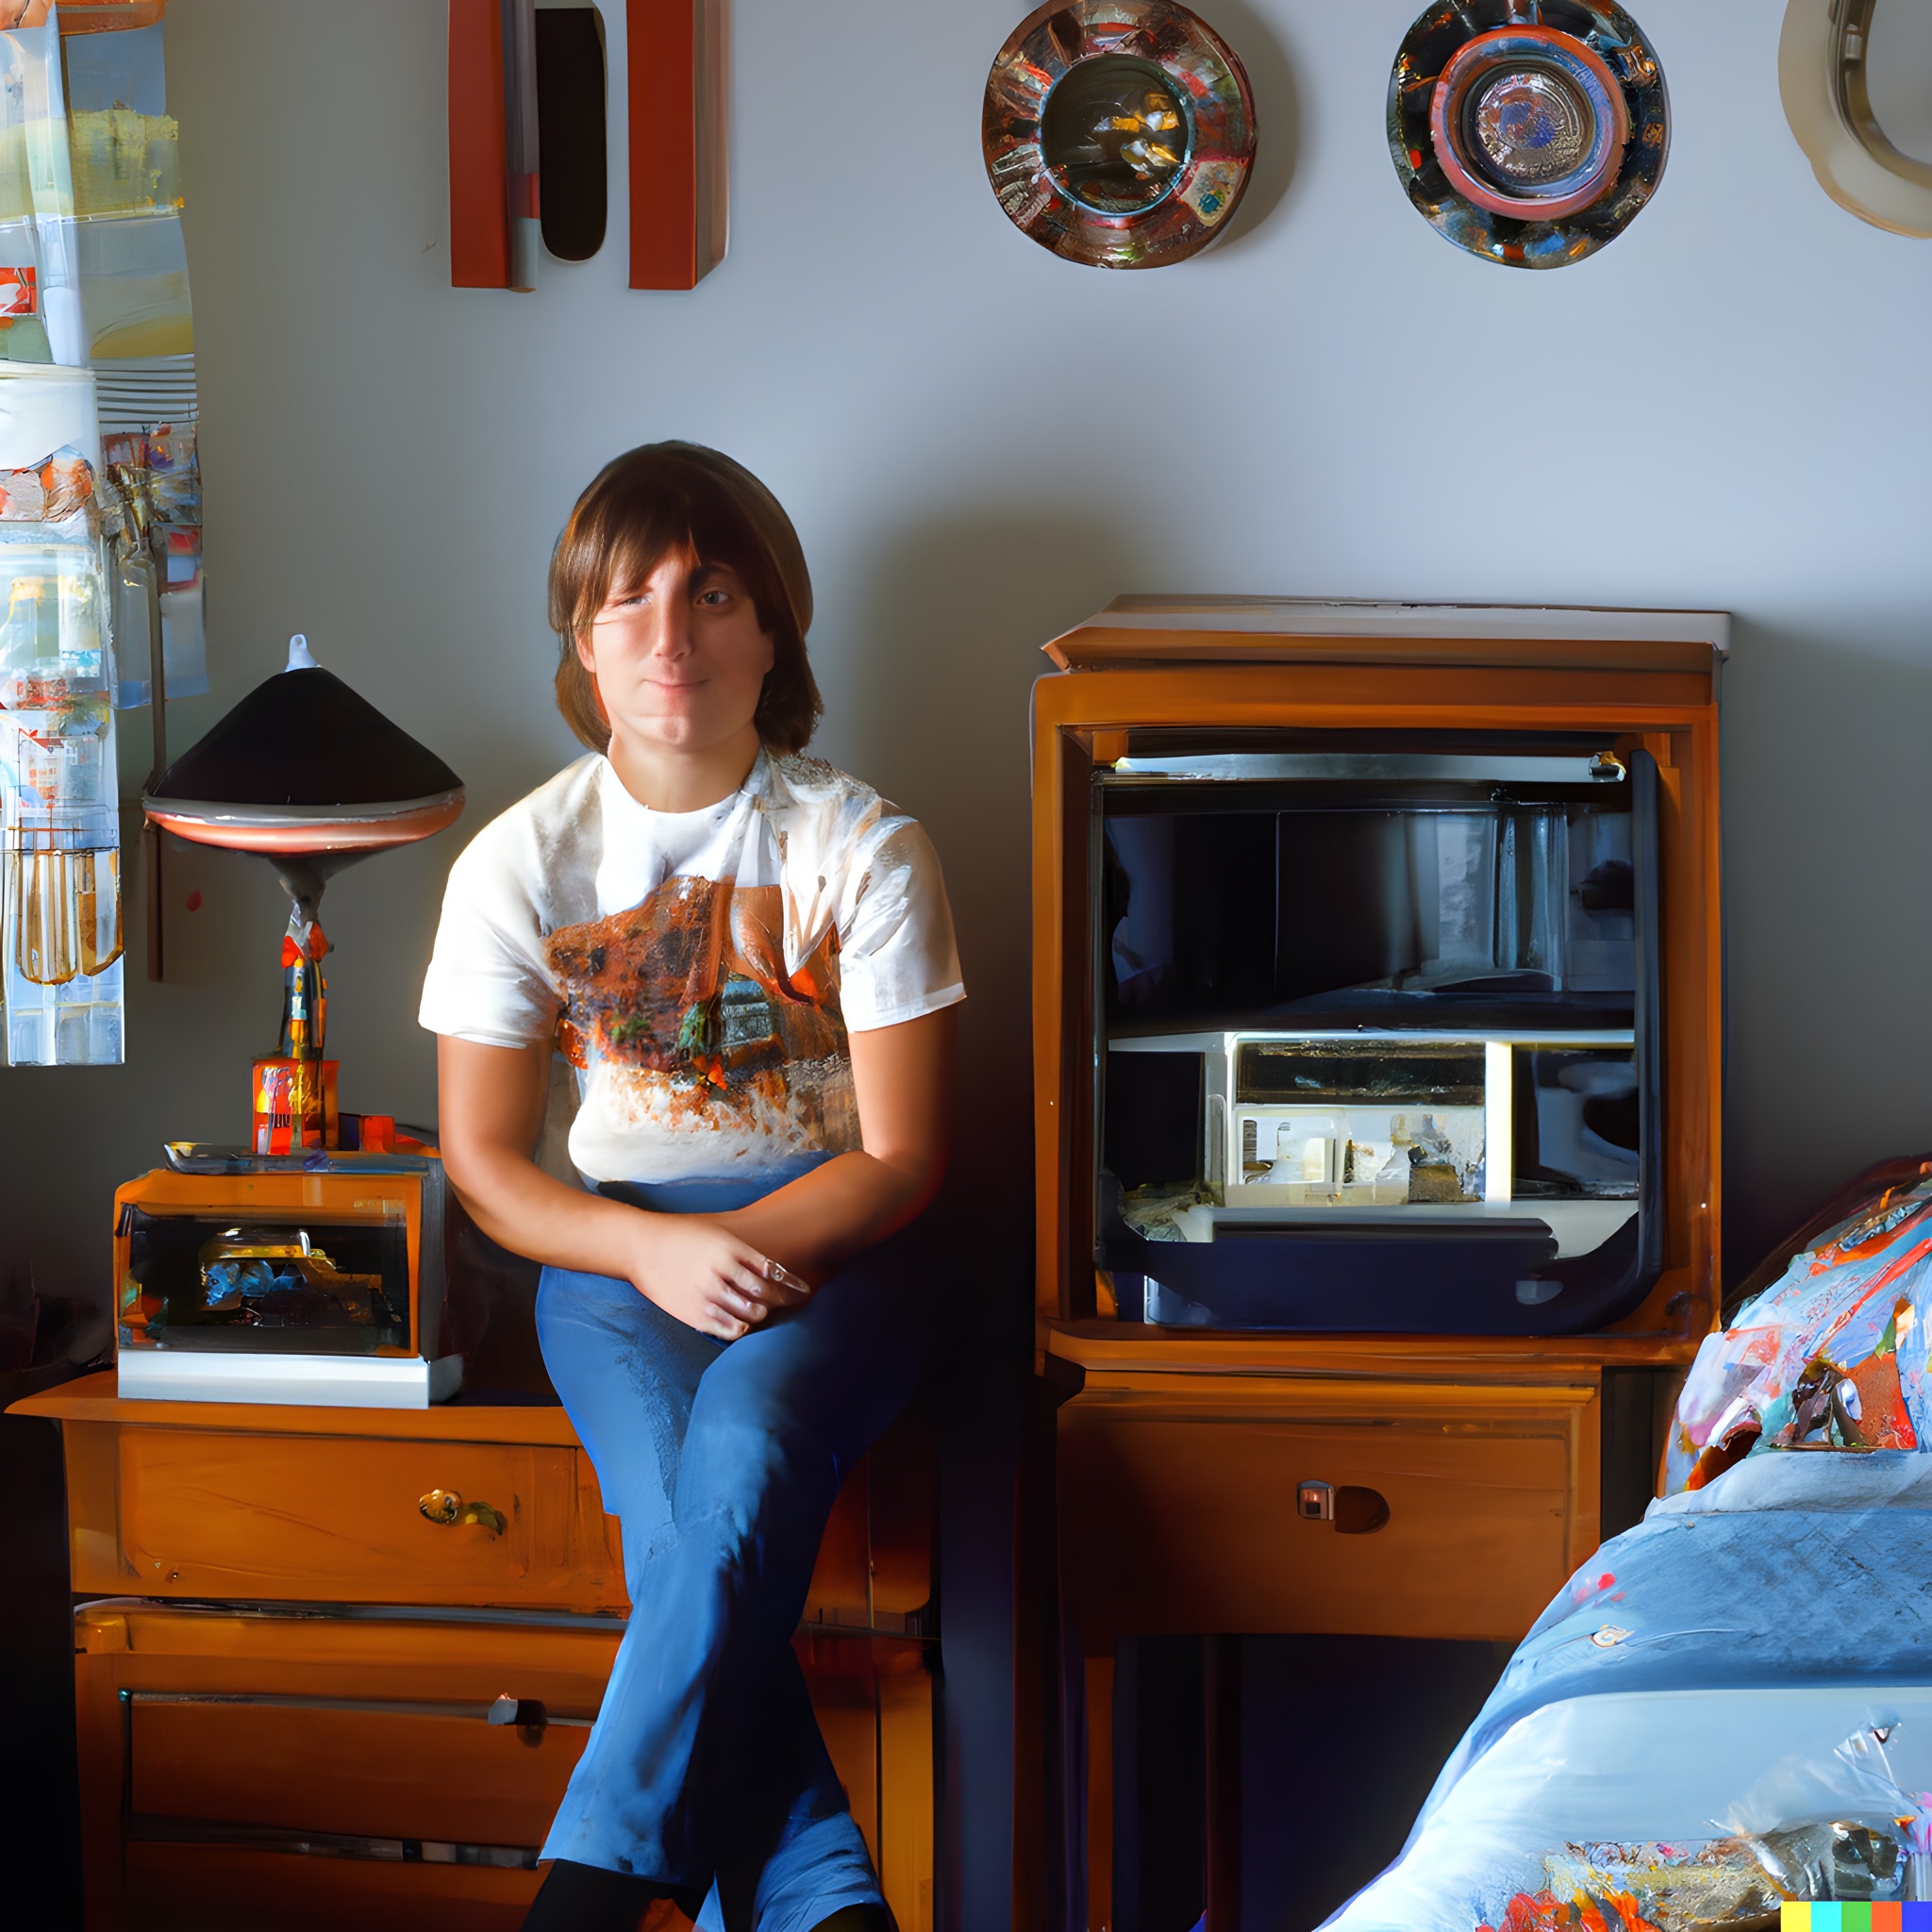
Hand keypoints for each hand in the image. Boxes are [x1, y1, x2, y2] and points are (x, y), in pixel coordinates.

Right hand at [628, 1213, 812, 1339]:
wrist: (641, 1248)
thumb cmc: (682, 1238)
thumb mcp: (717, 1235)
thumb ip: (745, 1255)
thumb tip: (775, 1275)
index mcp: (729, 1249)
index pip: (773, 1272)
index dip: (793, 1285)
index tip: (806, 1291)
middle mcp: (720, 1273)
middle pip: (765, 1296)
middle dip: (783, 1302)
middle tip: (791, 1304)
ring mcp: (707, 1296)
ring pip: (751, 1315)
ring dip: (762, 1315)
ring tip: (763, 1311)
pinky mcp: (695, 1315)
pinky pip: (730, 1330)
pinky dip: (743, 1328)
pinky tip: (743, 1322)